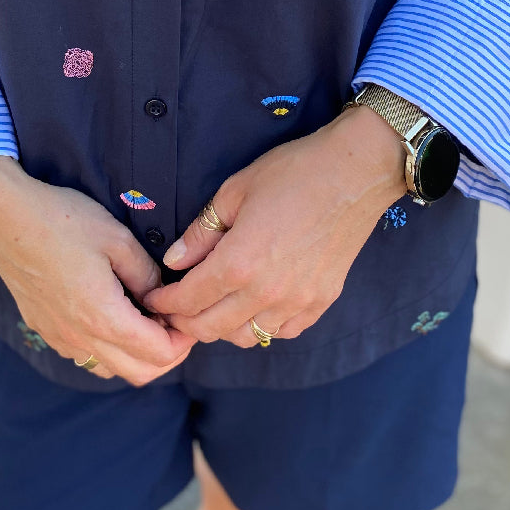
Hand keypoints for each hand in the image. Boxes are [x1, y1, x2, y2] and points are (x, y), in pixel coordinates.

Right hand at [0, 157, 194, 383]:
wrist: (5, 217)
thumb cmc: (63, 221)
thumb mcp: (117, 239)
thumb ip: (147, 275)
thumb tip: (162, 297)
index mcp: (103, 316)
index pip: (159, 355)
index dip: (184, 340)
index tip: (188, 316)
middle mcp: (80, 338)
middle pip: (139, 374)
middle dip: (167, 355)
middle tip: (174, 321)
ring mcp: (59, 338)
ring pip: (111, 370)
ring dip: (136, 355)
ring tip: (144, 318)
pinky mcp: (44, 330)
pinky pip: (85, 357)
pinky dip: (108, 349)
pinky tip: (111, 314)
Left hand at [141, 106, 406, 345]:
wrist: (356, 173)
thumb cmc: (293, 172)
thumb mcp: (234, 191)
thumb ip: (201, 233)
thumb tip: (174, 261)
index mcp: (239, 263)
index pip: (188, 301)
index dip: (164, 303)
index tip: (153, 298)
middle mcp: (266, 293)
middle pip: (211, 328)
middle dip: (185, 320)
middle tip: (175, 306)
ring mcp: (297, 303)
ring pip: (246, 337)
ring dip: (222, 326)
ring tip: (214, 304)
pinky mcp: (321, 303)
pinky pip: (281, 332)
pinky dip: (261, 325)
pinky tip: (255, 304)